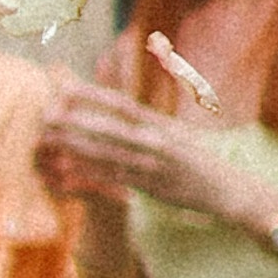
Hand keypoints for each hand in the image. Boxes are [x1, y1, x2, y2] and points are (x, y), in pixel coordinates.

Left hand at [35, 85, 275, 241]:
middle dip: (77, 118)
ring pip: (108, 153)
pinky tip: (67, 169)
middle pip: (110, 126)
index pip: (122, 104)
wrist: (230, 191)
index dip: (92, 94)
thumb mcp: (175, 135)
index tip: (65, 87)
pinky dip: (90, 173)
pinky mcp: (152, 188)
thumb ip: (148, 124)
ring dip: (76, 145)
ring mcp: (154, 165)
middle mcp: (156, 140)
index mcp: (161, 124)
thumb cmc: (198, 162)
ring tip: (48, 138)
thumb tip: (123, 110)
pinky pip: (115, 179)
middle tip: (46, 111)